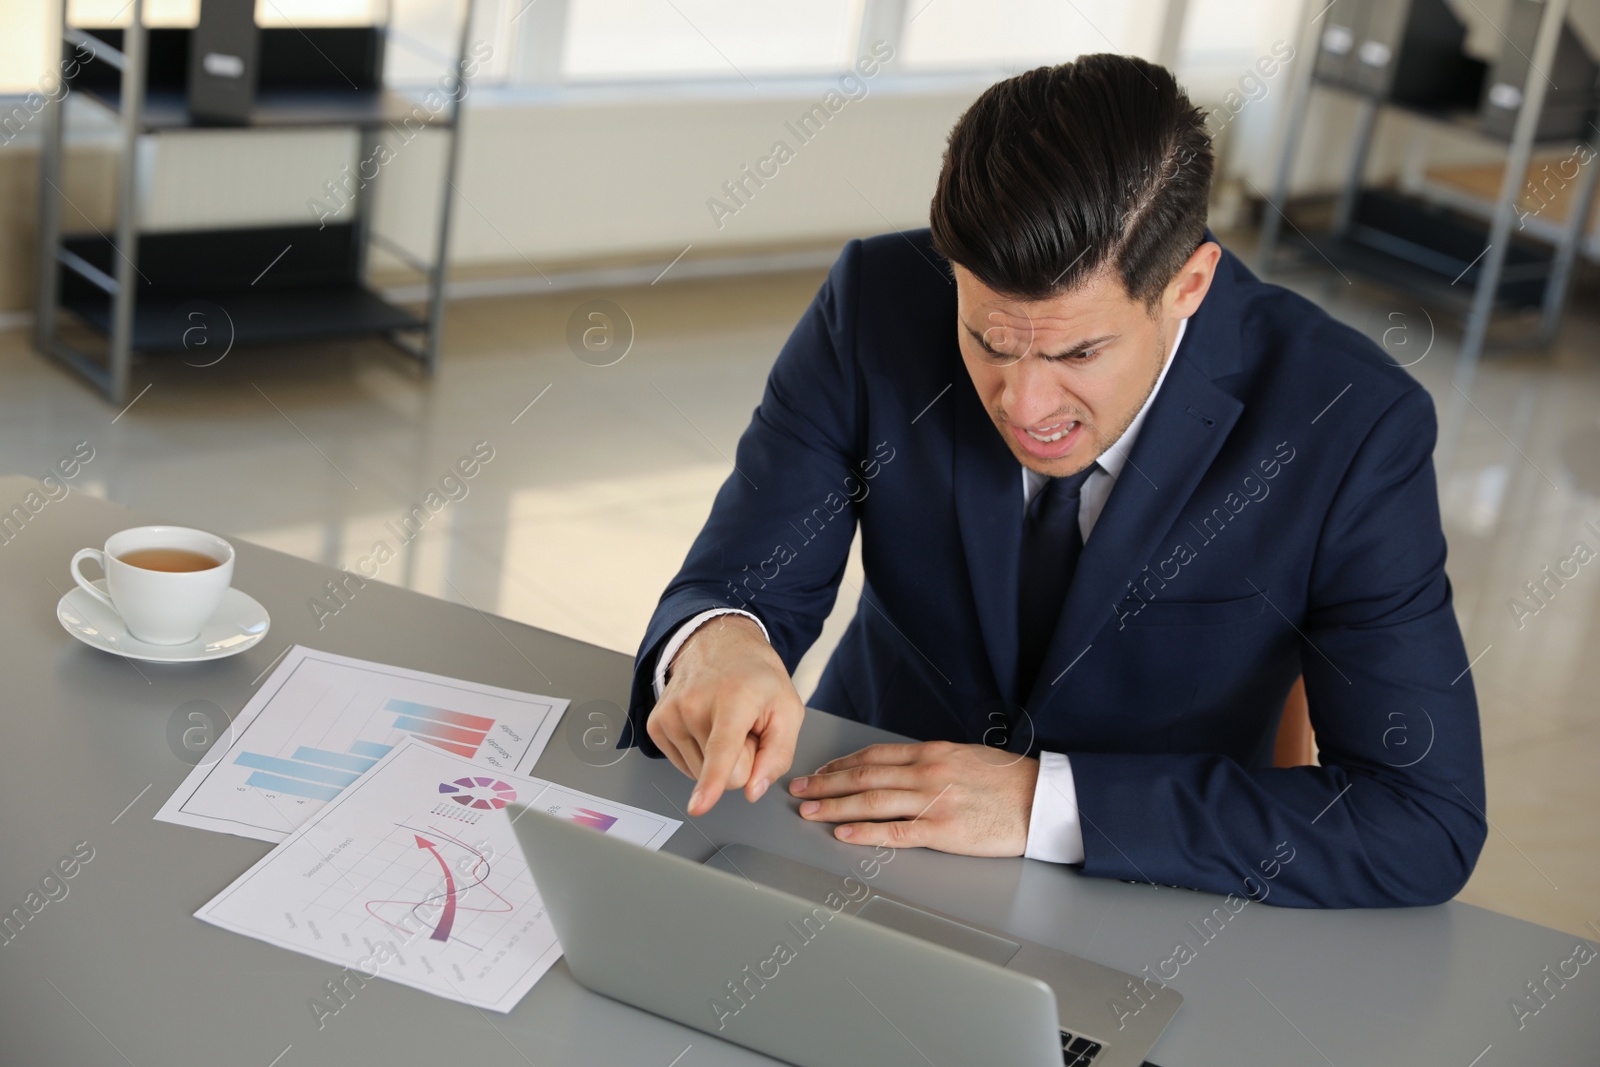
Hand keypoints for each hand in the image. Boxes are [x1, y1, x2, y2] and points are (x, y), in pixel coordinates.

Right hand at [647, 614, 805, 816]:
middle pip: (722, 774)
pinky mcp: (656, 725)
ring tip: (724, 723)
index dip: (711, 782)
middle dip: (740, 760)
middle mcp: (694, 704)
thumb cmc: (756, 678)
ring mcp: (670, 714)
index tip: (698, 806)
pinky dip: (699, 753)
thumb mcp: (788, 710)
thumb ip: (778, 755)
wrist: (719, 646)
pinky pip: (684, 766)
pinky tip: (705, 726)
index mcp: (734, 698)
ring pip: (700, 774)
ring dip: (718, 757)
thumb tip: (752, 791)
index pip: (722, 749)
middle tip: (744, 728)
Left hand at [788, 742, 1038, 856]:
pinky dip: (865, 833)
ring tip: (809, 811)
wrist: (1041, 800)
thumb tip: (902, 769)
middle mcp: (926, 772)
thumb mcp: (965, 757)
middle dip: (825, 783)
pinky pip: (895, 833)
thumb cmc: (1008, 780)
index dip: (840, 764)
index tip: (819, 770)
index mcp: (931, 753)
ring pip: (871, 802)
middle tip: (799, 789)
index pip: (873, 756)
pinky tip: (843, 833)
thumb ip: (932, 762)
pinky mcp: (942, 831)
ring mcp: (933, 801)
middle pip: (863, 777)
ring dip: (834, 806)